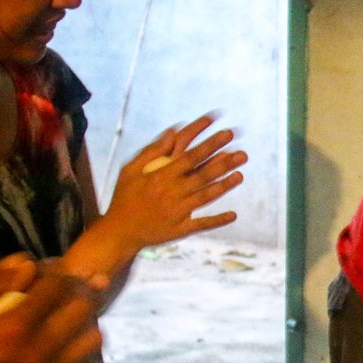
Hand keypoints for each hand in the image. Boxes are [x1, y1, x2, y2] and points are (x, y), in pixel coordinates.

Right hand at [0, 256, 104, 362]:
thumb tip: (24, 261)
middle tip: (74, 288)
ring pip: (94, 339)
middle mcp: (43, 348)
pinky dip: (88, 358)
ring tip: (74, 320)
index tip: (57, 269)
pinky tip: (73, 354)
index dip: (62, 272)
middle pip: (84, 309)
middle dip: (82, 292)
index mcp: (16, 326)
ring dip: (88, 323)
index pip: (58, 287)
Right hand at [101, 113, 248, 252]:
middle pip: (203, 175)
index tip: (224, 132)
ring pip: (205, 197)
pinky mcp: (179, 230)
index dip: (210, 143)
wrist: (118, 232)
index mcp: (160, 176)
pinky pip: (201, 224)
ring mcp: (176, 212)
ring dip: (224, 186)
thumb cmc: (125, 197)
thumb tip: (173, 131)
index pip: (190, 155)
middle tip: (243, 153)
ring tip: (240, 175)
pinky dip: (217, 220)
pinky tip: (234, 215)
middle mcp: (171, 192)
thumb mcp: (130, 171)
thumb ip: (152, 151)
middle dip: (224, 163)